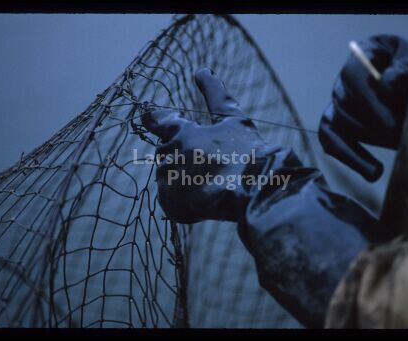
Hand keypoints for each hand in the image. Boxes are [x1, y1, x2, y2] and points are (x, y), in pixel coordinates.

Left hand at [142, 68, 268, 223]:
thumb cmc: (249, 150)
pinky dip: (183, 201)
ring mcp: (171, 182)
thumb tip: (201, 68)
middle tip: (211, 163)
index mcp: (182, 133)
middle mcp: (171, 156)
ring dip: (184, 178)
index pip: (159, 122)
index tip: (147, 116)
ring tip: (213, 182)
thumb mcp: (233, 117)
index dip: (154, 119)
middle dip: (184, 156)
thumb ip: (214, 93)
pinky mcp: (172, 204)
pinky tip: (206, 198)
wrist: (261, 187)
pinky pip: (170, 200)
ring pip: (168, 177)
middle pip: (168, 154)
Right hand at [318, 32, 407, 180]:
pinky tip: (373, 172)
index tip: (390, 124)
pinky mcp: (337, 126)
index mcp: (363, 55)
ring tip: (397, 149)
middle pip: (344, 105)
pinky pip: (332, 142)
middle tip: (400, 138)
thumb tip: (389, 84)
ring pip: (340, 126)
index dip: (369, 100)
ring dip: (368, 142)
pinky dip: (351, 158)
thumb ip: (406, 69)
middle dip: (373, 127)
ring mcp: (338, 104)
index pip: (352, 75)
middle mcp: (344, 81)